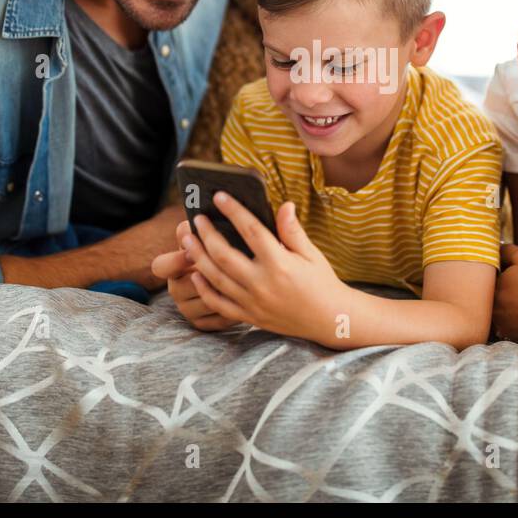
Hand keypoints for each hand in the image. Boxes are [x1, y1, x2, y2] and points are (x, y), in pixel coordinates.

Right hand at [151, 220, 240, 331]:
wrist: (231, 277)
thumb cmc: (216, 248)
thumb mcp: (204, 236)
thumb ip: (196, 229)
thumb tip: (193, 222)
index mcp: (171, 267)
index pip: (160, 266)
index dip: (175, 260)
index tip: (193, 252)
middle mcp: (176, 289)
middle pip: (185, 287)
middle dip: (206, 277)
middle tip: (227, 269)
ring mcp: (187, 309)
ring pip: (205, 302)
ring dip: (223, 292)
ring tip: (243, 282)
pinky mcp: (201, 323)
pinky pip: (217, 318)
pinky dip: (233, 309)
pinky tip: (246, 297)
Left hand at [182, 193, 349, 344]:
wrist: (330, 320)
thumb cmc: (322, 283)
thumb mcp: (312, 254)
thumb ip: (293, 231)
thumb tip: (284, 205)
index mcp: (280, 263)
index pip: (251, 230)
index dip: (233, 211)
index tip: (220, 196)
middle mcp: (263, 283)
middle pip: (224, 254)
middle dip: (206, 234)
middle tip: (196, 218)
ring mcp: (253, 302)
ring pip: (216, 278)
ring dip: (197, 257)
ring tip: (186, 239)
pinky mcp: (249, 316)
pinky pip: (219, 304)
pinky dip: (204, 289)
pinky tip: (195, 273)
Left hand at [493, 242, 517, 340]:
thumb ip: (507, 251)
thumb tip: (497, 250)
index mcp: (495, 286)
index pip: (490, 280)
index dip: (502, 276)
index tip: (516, 277)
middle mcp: (494, 307)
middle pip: (493, 299)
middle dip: (503, 294)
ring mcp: (503, 324)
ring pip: (500, 315)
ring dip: (507, 310)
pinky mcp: (514, 337)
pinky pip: (510, 329)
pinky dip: (516, 323)